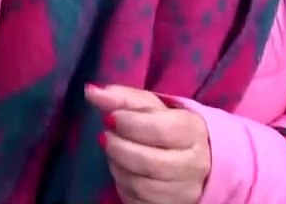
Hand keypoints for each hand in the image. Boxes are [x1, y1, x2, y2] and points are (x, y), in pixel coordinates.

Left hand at [85, 84, 211, 203]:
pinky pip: (137, 201)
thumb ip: (122, 98)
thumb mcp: (149, 107)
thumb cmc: (167, 127)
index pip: (158, 129)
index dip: (128, 123)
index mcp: (192, 131)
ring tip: (114, 153)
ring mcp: (184, 191)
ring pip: (140, 184)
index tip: (110, 118)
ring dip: (117, 167)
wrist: (195, 159)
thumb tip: (90, 91)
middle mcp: (194, 164)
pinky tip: (123, 171)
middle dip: (117, 148)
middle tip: (106, 136)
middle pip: (147, 161)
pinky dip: (123, 186)